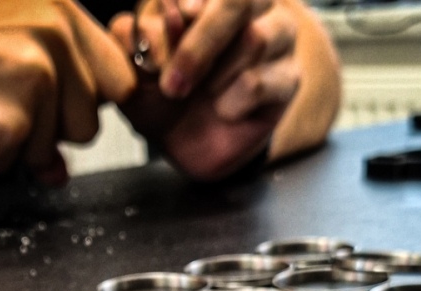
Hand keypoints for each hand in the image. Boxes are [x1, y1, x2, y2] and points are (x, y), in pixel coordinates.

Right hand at [0, 0, 136, 183]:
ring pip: (60, 147)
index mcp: (53, 3)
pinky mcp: (10, 124)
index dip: (85, 98)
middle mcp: (52, 33)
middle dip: (55, 126)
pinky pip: (18, 164)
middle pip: (93, 117)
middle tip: (0, 102)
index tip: (58, 101)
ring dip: (21, 143)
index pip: (116, 74)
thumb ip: (51, 76)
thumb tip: (69, 141)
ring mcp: (34, 78)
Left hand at [111, 0, 299, 179]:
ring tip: (201, 96)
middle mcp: (250, 4)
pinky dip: (231, 102)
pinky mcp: (288, 78)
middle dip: (199, 42)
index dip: (187, 1)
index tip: (171, 20)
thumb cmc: (164, 97)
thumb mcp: (135, 69)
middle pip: (239, 0)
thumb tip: (144, 21)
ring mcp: (276, 37)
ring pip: (255, 39)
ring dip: (215, 76)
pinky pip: (259, 82)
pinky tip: (224, 111)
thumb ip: (131, 39)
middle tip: (172, 84)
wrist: (190, 146)